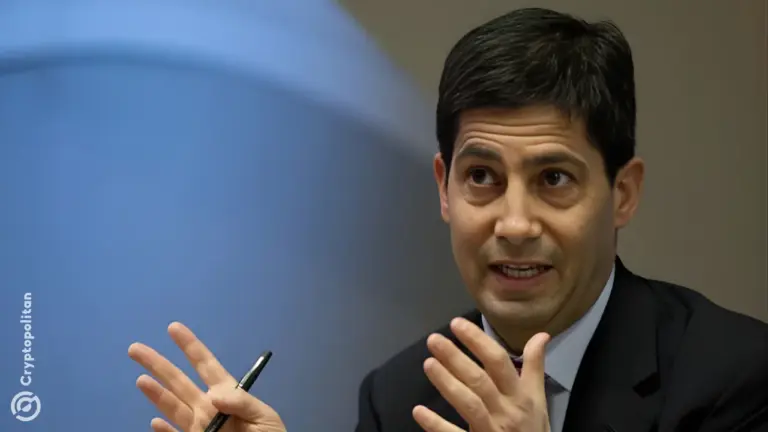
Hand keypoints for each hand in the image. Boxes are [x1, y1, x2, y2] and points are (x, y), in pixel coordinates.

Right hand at [128, 322, 286, 431]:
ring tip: (141, 379)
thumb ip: (242, 402)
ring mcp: (200, 427)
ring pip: (173, 407)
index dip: (190, 346)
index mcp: (227, 395)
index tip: (174, 328)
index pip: (206, 366)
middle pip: (179, 382)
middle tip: (136, 348)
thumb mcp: (264, 416)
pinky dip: (164, 430)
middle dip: (159, 364)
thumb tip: (215, 395)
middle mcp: (208, 408)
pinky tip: (154, 421)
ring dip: (156, 394)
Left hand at [412, 317, 550, 431]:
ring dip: (447, 383)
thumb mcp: (538, 399)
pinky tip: (419, 411)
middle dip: (456, 358)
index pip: (499, 362)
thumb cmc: (532, 429)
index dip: (478, 341)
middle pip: (479, 380)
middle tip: (434, 339)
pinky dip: (436, 425)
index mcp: (520, 396)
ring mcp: (491, 431)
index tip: (457, 324)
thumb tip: (541, 334)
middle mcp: (506, 411)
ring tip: (428, 363)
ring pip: (469, 404)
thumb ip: (535, 367)